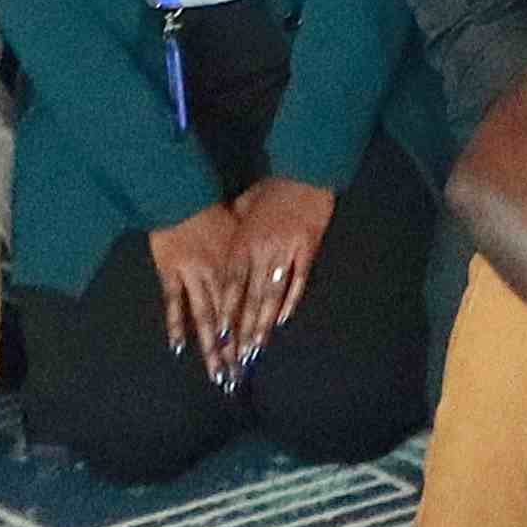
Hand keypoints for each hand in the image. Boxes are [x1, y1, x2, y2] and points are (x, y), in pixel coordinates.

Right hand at [148, 199, 253, 371]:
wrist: (183, 195)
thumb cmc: (215, 209)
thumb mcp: (240, 228)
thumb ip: (248, 253)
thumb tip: (265, 270)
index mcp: (237, 265)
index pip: (246, 305)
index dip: (251, 331)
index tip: (255, 355)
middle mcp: (219, 274)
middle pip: (229, 318)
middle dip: (232, 348)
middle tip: (236, 377)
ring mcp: (193, 275)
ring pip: (205, 316)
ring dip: (211, 346)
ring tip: (216, 371)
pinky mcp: (170, 272)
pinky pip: (174, 303)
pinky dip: (176, 324)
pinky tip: (179, 347)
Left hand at [226, 176, 336, 350]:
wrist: (305, 171)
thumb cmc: (272, 189)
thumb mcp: (243, 206)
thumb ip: (233, 232)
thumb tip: (224, 252)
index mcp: (243, 242)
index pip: (230, 284)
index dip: (225, 312)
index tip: (219, 336)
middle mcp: (261, 250)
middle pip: (250, 296)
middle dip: (243, 328)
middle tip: (237, 355)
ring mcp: (285, 250)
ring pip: (272, 294)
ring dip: (264, 323)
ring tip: (258, 347)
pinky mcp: (307, 248)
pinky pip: (298, 279)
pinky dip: (291, 300)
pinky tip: (283, 320)